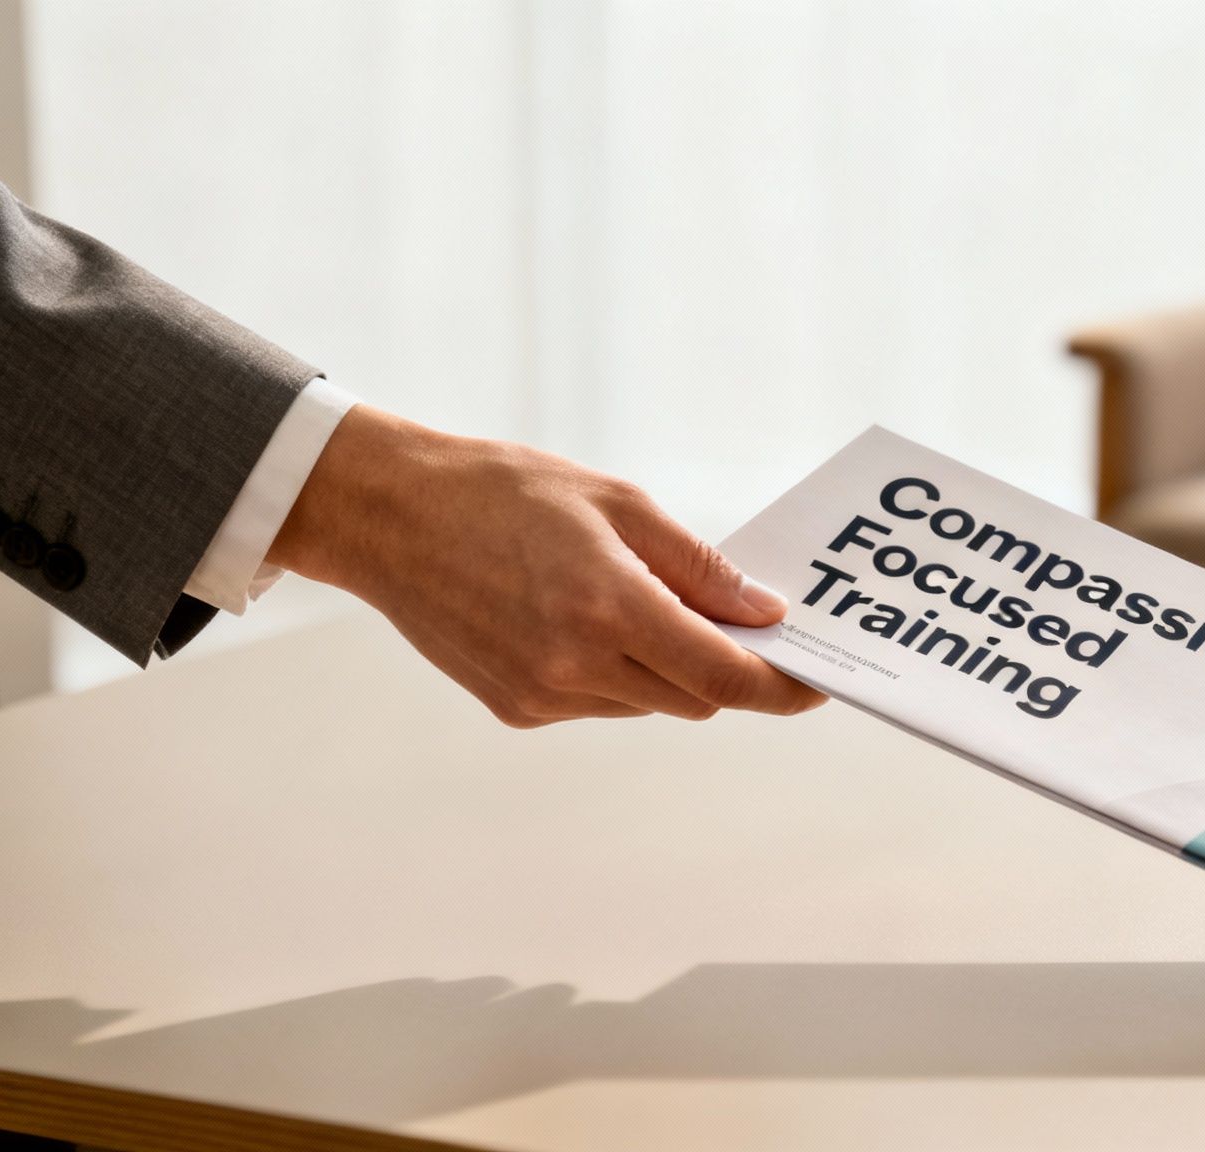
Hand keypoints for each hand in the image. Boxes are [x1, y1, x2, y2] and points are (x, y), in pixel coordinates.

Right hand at [269, 406, 824, 726]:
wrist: (389, 514)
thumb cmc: (504, 491)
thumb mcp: (617, 503)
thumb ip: (698, 565)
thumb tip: (764, 611)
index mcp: (610, 608)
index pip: (726, 676)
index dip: (782, 687)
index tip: (816, 680)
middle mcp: (576, 665)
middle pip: (696, 696)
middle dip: (726, 664)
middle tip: (738, 617)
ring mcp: (542, 695)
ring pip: (648, 702)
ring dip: (666, 665)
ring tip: (637, 598)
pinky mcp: (515, 708)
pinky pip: (599, 702)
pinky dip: (616, 671)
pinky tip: (582, 617)